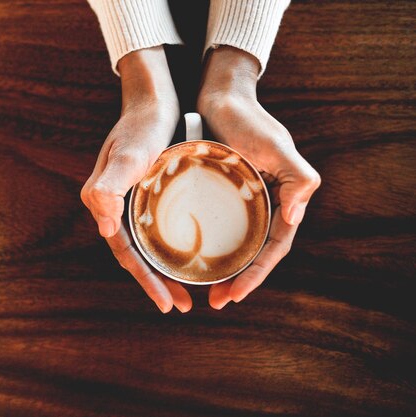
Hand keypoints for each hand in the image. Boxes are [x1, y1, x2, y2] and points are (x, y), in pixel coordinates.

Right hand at [81, 46, 191, 313]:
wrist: (152, 99)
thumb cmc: (142, 126)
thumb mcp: (130, 155)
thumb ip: (108, 187)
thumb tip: (103, 227)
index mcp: (104, 204)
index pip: (125, 254)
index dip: (146, 282)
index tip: (168, 304)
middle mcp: (113, 207)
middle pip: (135, 256)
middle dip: (156, 284)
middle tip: (183, 306)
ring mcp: (128, 201)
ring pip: (146, 246)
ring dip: (163, 271)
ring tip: (187, 292)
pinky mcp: (144, 194)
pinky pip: (154, 230)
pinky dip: (169, 248)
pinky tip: (187, 255)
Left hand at [197, 46, 320, 308]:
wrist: (218, 94)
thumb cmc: (248, 119)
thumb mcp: (276, 148)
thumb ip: (299, 180)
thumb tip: (295, 219)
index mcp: (283, 199)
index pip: (274, 248)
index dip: (256, 275)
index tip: (232, 295)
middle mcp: (265, 203)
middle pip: (255, 252)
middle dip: (240, 280)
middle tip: (215, 301)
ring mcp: (242, 200)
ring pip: (237, 243)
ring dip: (225, 269)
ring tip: (204, 290)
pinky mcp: (221, 193)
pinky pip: (218, 226)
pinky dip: (209, 245)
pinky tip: (192, 258)